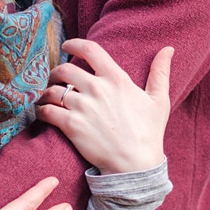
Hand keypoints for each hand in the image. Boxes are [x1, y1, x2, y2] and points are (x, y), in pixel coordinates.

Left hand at [36, 40, 172, 174]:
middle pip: (64, 69)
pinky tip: (42, 112)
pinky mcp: (71, 126)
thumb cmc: (149, 133)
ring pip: (52, 90)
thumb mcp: (159, 100)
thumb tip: (168, 49)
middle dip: (56, 72)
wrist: (135, 165)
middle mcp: (97, 89)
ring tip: (46, 97)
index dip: (74, 44)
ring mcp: (83, 107)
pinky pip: (47, 110)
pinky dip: (41, 110)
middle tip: (54, 79)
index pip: (90, 50)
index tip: (67, 46)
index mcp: (116, 79)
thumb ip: (160, 72)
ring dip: (46, 92)